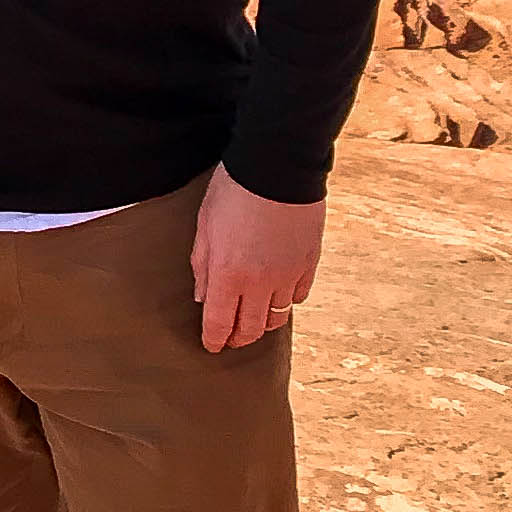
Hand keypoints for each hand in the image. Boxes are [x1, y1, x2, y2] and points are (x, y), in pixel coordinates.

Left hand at [192, 168, 323, 352]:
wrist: (278, 165)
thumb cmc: (234, 190)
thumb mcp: (205, 225)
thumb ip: (203, 266)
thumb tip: (203, 297)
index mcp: (229, 275)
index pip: (220, 324)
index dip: (214, 340)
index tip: (212, 346)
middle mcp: (260, 283)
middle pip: (251, 329)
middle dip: (239, 338)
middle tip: (231, 337)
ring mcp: (288, 275)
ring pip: (277, 318)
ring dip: (263, 322)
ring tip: (254, 317)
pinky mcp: (309, 263)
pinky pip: (298, 296)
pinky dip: (287, 301)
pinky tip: (278, 294)